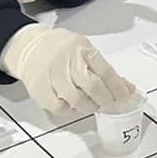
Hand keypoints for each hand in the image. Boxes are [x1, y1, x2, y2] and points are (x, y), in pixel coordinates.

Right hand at [0, 25, 135, 115]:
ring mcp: (52, 75)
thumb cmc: (61, 49)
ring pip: (77, 100)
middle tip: (110, 102)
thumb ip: (102, 67)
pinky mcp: (40, 89)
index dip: (118, 86)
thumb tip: (125, 87)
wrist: (30, 47)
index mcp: (81, 48)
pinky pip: (60, 107)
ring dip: (90, 106)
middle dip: (106, 99)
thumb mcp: (84, 48)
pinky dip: (71, 110)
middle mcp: (67, 61)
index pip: (105, 70)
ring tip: (93, 104)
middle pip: (92, 86)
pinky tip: (74, 105)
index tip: (126, 95)